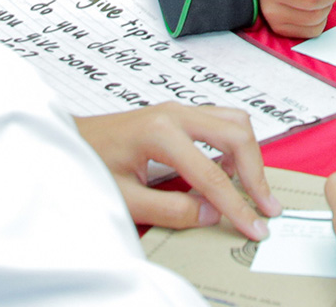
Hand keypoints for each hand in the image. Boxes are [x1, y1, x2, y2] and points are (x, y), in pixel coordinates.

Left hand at [73, 104, 277, 238]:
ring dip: (248, 153)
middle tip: (267, 207)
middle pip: (236, 136)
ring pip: (234, 121)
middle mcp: (175, 113)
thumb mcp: (126, 198)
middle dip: (257, 173)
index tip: (255, 227)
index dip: (238, 206)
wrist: (68, 141)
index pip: (212, 175)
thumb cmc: (89, 164)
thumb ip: (171, 209)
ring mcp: (178, 109)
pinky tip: (227, 169)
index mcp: (161, 133)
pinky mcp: (178, 113)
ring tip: (249, 188)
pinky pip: (220, 120)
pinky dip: (234, 143)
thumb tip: (212, 215)